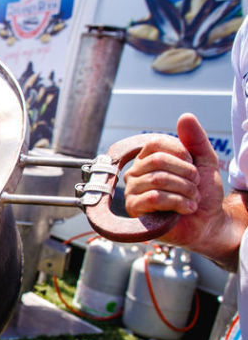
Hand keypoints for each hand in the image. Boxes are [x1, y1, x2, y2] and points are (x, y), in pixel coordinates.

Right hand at [123, 113, 224, 248]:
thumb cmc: (202, 194)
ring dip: (185, 190)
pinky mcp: (134, 209)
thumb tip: (185, 116)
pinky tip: (187, 208)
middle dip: (186, 174)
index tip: (194, 166)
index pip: (155, 143)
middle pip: (158, 161)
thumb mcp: (206, 162)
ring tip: (193, 199)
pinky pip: (154, 198)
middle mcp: (136, 172)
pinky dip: (178, 202)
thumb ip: (197, 140)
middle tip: (196, 186)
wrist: (206, 223)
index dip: (180, 152)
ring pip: (158, 180)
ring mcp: (133, 190)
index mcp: (148, 159)